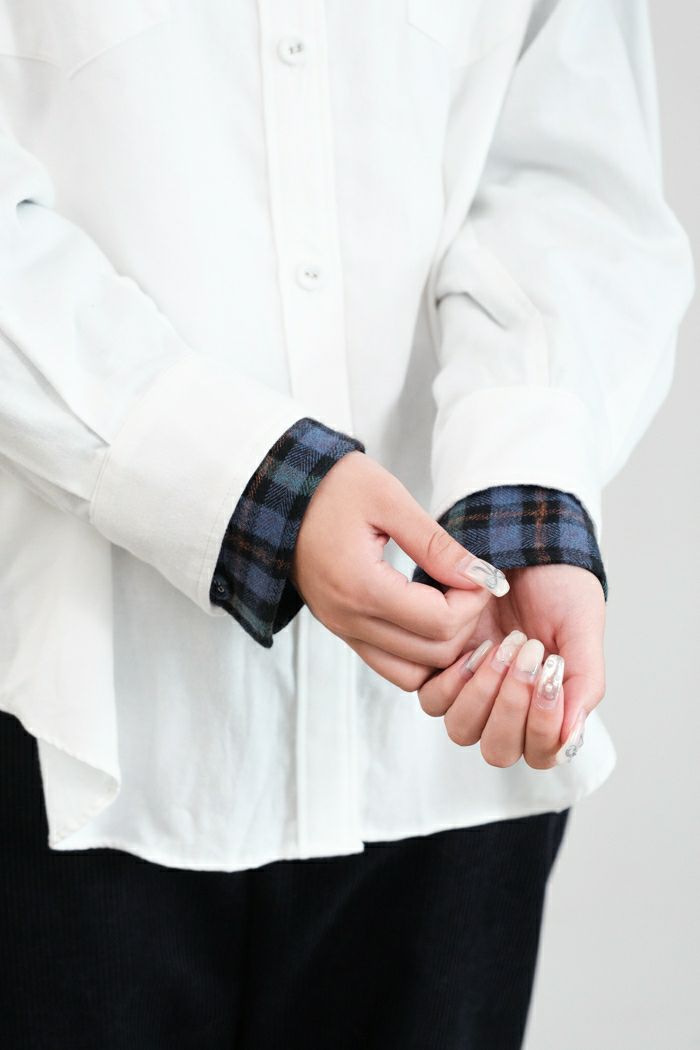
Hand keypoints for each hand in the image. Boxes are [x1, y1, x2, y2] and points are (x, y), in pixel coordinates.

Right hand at [290, 451, 509, 690]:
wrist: (277, 490)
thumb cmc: (330, 486)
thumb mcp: (388, 498)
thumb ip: (436, 544)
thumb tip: (481, 576)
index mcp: (359, 587)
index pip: (440, 624)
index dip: (474, 602)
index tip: (481, 572)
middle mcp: (347, 619)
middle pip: (432, 654)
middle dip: (465, 623)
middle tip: (471, 583)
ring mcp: (341, 629)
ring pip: (412, 673)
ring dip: (443, 645)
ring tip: (452, 601)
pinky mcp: (340, 628)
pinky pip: (389, 664)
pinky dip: (418, 651)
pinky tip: (429, 613)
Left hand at [417, 564, 605, 768]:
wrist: (524, 540)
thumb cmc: (558, 586)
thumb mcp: (581, 629)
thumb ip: (583, 683)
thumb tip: (570, 737)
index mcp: (547, 707)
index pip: (540, 754)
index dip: (543, 728)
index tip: (551, 679)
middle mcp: (506, 706)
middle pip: (497, 749)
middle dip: (512, 708)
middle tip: (528, 653)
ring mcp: (470, 690)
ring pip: (461, 729)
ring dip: (483, 693)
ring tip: (502, 647)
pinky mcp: (438, 667)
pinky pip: (433, 698)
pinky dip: (454, 678)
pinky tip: (477, 645)